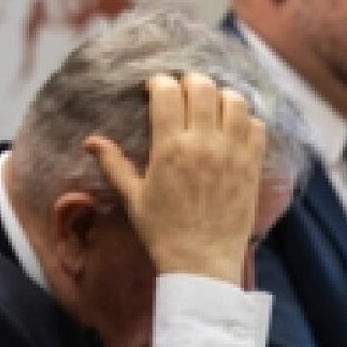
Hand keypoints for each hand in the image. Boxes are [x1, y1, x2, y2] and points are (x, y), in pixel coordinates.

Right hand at [84, 72, 264, 283]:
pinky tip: (232, 128)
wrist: (202, 264)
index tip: (154, 89)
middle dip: (189, 82)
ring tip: (210, 107)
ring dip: (219, 96)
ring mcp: (232, 153)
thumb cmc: (163, 232)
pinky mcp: (252, 166)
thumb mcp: (133, 198)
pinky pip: (256, 125)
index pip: (167, 92)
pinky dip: (245, 119)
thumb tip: (90, 141)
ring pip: (233, 100)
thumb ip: (114, 164)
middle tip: (182, 94)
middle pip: (202, 87)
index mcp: (169, 148)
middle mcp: (203, 144)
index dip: (159, 83)